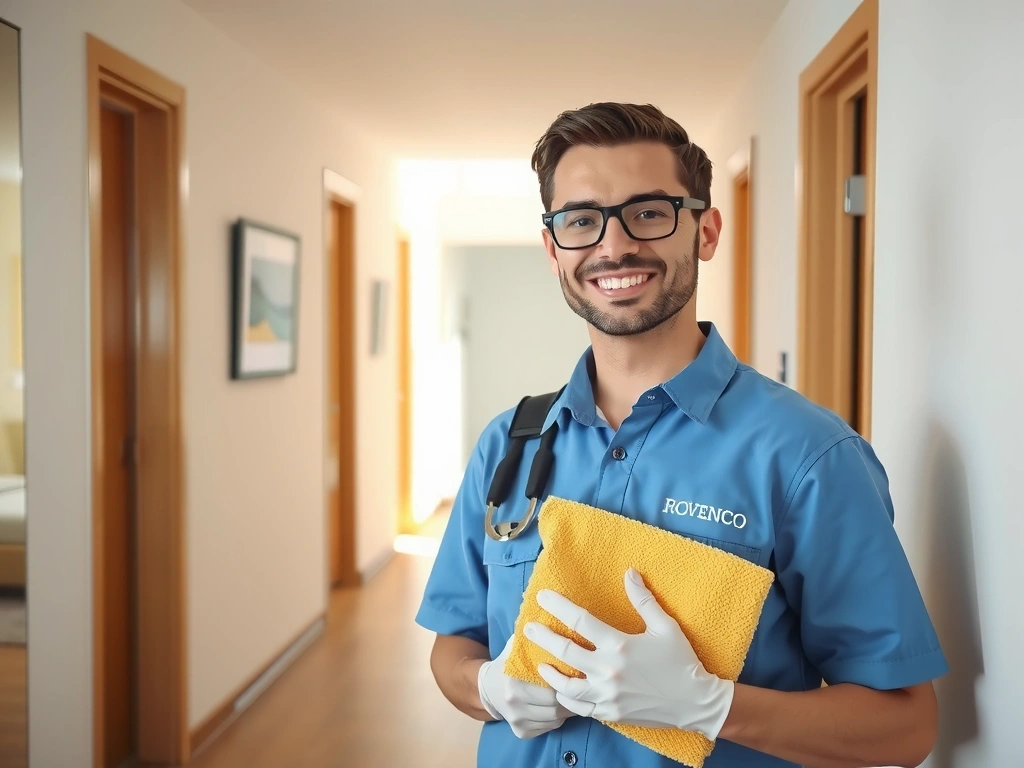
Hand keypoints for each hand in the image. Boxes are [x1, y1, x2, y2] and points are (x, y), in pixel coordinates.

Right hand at [477, 633, 572, 738]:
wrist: (487, 688)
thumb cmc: (508, 663)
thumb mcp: (516, 646)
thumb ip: (534, 637)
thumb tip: (556, 619)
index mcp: (515, 681)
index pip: (551, 687)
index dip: (567, 681)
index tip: (578, 674)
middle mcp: (514, 703)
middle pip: (556, 705)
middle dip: (571, 697)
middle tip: (581, 687)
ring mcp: (517, 720)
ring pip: (555, 719)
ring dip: (566, 709)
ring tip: (573, 697)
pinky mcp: (521, 732)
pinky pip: (548, 728)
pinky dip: (556, 720)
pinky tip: (558, 709)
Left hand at [524, 568, 734, 739]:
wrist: (695, 702)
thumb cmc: (681, 661)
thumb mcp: (665, 626)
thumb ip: (643, 599)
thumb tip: (629, 573)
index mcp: (619, 645)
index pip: (580, 621)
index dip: (559, 607)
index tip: (543, 597)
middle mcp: (608, 670)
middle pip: (566, 651)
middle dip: (544, 637)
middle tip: (529, 628)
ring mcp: (608, 694)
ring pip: (567, 684)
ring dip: (550, 672)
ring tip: (541, 662)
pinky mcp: (610, 712)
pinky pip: (580, 707)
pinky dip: (566, 698)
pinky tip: (561, 690)